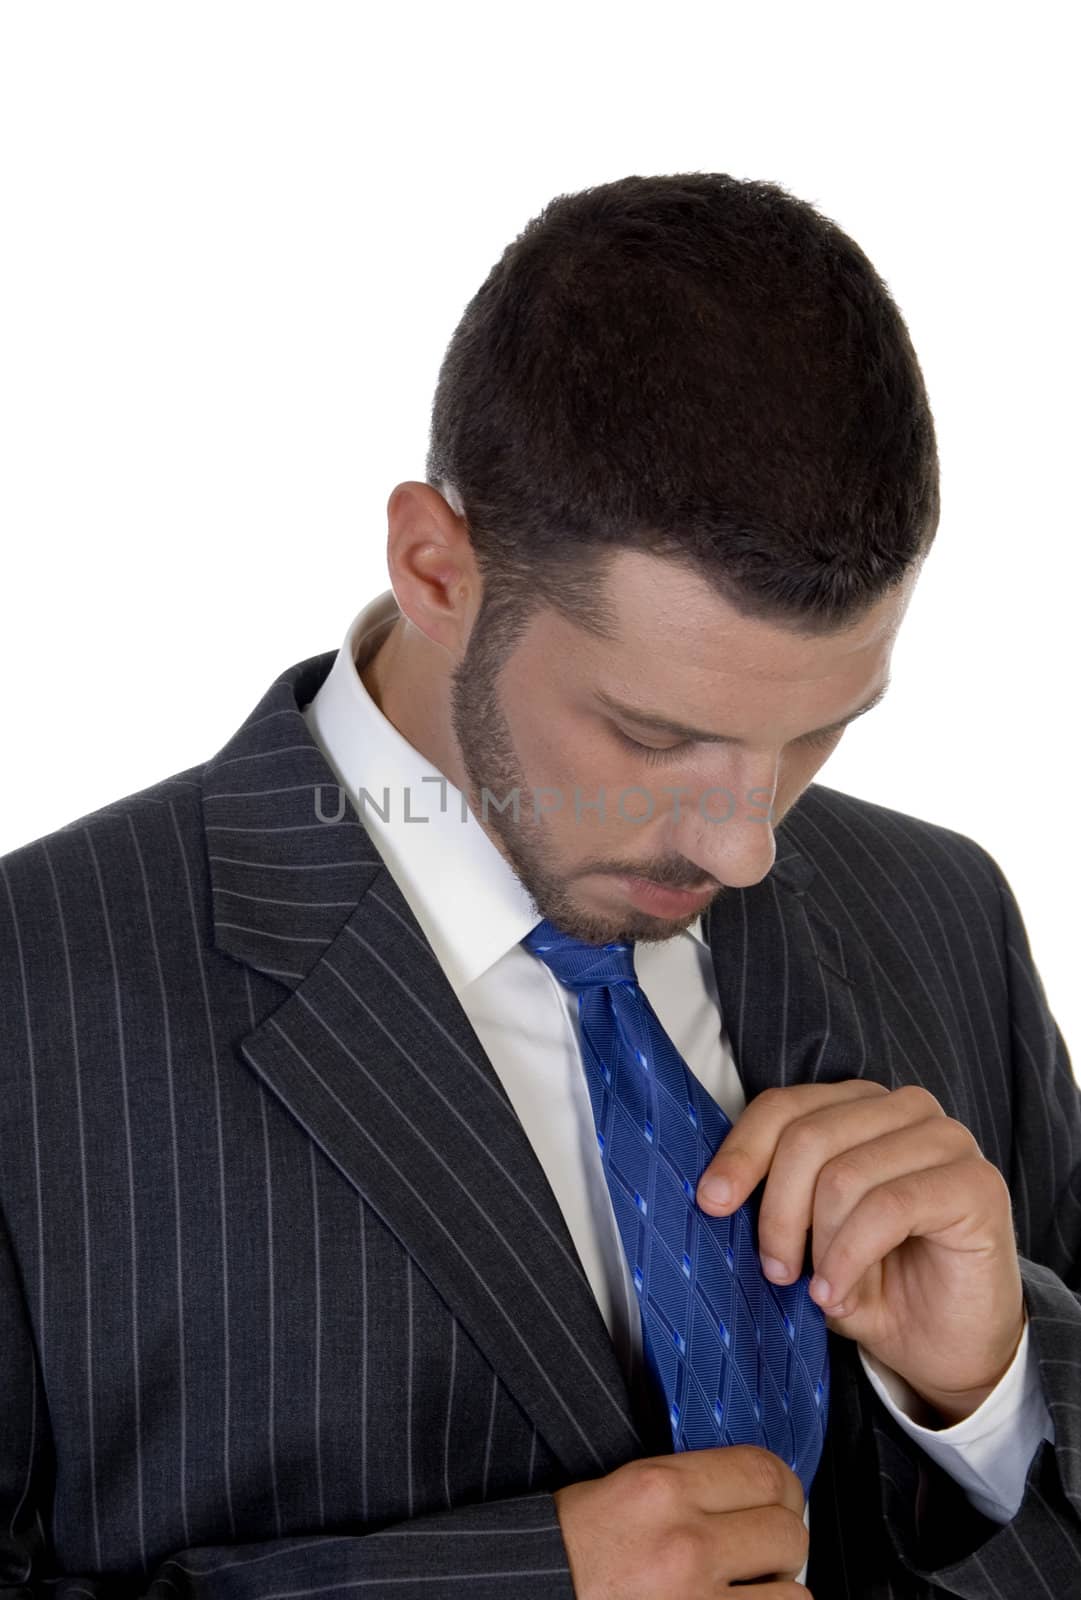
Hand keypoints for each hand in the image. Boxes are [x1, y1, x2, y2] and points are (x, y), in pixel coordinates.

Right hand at [553, 1444, 810, 1596]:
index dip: (784, 1489)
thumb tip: (744, 1494)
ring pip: (794, 1593)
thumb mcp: (620, 1490)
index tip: (781, 1502)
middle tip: (765, 1554)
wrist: (531, 1592)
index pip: (764, 1472)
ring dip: (779, 1593)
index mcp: (662, 1489)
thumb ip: (684, 1486)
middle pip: (788, 1530)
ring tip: (752, 1592)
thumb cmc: (565, 1551)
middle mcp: (686, 1542)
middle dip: (784, 1544)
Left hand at [695, 1081, 1024, 1424]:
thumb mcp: (810, 1240)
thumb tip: (715, 1192)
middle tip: (775, 1272)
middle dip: (778, 1213)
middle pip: (807, 1138)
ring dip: (819, 1245)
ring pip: (843, 1174)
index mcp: (861, 1107)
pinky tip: (838, 1291)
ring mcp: (947, 1141)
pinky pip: (887, 1208)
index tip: (711, 1203)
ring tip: (819, 1290)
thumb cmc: (877, 1285)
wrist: (948, 1348)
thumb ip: (776, 1202)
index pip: (785, 1107)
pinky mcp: (976, 1184)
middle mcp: (906, 1110)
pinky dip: (850, 1256)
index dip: (742, 1152)